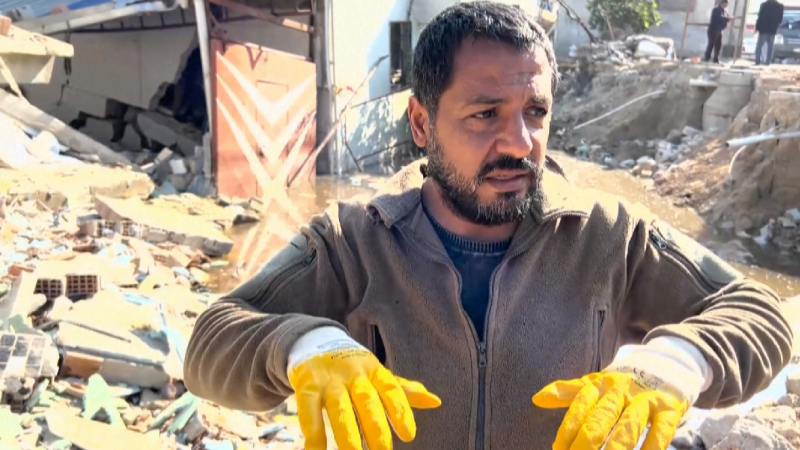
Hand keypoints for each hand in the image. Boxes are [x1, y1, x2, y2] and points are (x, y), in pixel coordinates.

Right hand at [287, 327, 440, 449]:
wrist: (316, 342)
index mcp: (375, 371)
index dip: (400, 411)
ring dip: (346, 434)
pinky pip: (309, 410)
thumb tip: (436, 401)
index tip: (409, 435)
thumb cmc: (354, 369)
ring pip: (338, 408)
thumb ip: (403, 391)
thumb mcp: (378, 375)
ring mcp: (329, 380)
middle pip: (366, 400)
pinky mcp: (307, 385)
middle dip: (375, 427)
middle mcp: (353, 374)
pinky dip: (313, 432)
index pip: (391, 390)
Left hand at [532, 337, 709, 449]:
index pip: (580, 408)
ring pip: (628, 427)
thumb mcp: (594, 385)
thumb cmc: (621, 385)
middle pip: (601, 420)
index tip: (558, 449)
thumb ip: (567, 393)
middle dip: (587, 444)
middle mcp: (620, 391)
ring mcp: (646, 400)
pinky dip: (650, 447)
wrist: (665, 366)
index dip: (568, 430)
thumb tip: (537, 398)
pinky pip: (660, 432)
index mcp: (599, 385)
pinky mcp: (669, 410)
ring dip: (615, 448)